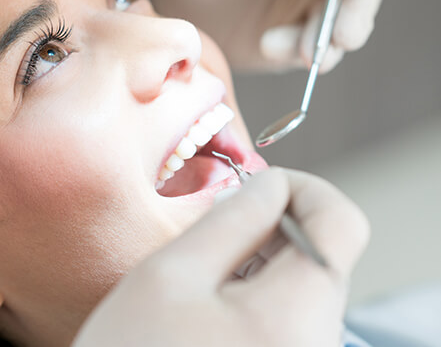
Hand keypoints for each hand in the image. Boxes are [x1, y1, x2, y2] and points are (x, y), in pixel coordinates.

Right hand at [72, 168, 368, 346]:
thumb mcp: (171, 275)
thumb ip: (231, 219)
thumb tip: (270, 183)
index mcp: (294, 315)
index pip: (341, 222)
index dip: (304, 187)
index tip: (260, 185)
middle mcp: (318, 343)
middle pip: (322, 251)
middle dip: (275, 221)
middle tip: (220, 222)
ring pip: (305, 280)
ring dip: (263, 255)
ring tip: (208, 265)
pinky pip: (291, 312)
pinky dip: (259, 288)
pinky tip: (216, 298)